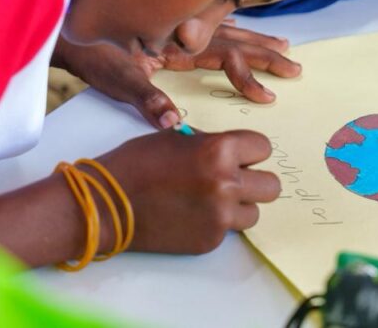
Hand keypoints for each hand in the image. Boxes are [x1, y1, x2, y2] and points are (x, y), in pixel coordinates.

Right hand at [0, 128, 280, 263]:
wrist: (106, 204)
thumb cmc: (136, 164)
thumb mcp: (176, 138)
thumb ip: (209, 144)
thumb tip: (230, 150)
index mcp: (219, 151)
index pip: (263, 147)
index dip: (250, 150)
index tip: (240, 154)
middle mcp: (226, 184)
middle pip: (271, 185)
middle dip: (254, 179)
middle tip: (234, 178)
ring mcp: (220, 217)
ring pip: (255, 211)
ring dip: (239, 204)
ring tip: (212, 198)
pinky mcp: (210, 240)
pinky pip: (229, 230)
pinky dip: (217, 222)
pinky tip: (192, 213)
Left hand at [54, 23, 300, 128]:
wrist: (63, 27)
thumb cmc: (89, 53)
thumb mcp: (116, 77)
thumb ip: (146, 97)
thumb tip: (173, 122)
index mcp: (177, 40)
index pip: (224, 55)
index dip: (246, 75)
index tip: (266, 96)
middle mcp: (182, 29)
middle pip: (234, 38)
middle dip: (264, 52)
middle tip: (294, 64)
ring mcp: (176, 26)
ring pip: (226, 29)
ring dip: (254, 39)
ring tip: (281, 45)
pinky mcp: (167, 27)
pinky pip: (210, 24)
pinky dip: (230, 29)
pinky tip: (237, 30)